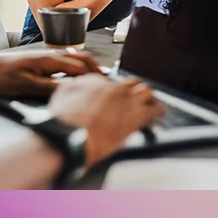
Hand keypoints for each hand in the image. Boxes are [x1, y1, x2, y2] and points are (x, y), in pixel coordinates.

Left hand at [0, 51, 100, 97]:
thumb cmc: (2, 77)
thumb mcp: (26, 85)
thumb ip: (49, 87)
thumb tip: (72, 90)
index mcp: (50, 61)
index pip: (81, 68)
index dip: (97, 78)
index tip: (110, 87)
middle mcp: (51, 56)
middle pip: (82, 59)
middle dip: (98, 69)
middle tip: (111, 82)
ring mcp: (47, 57)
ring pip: (75, 59)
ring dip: (89, 67)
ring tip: (100, 78)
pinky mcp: (41, 61)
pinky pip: (66, 62)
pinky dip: (78, 67)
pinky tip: (78, 75)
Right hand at [47, 75, 163, 165]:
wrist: (70, 136)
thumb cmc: (62, 123)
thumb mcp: (60, 96)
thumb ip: (71, 89)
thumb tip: (75, 88)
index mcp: (92, 81)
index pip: (109, 81)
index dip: (113, 92)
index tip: (113, 100)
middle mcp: (111, 86)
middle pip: (130, 83)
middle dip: (133, 92)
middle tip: (134, 102)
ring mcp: (126, 99)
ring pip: (146, 90)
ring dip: (147, 99)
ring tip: (148, 107)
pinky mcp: (137, 114)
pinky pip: (156, 109)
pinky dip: (157, 113)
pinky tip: (156, 118)